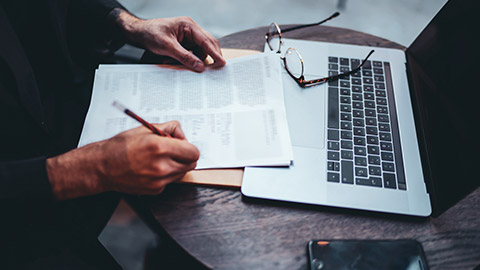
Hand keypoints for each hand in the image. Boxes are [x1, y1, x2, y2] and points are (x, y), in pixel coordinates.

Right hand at [46, 121, 198, 199]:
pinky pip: (170, 181)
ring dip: (176, 165)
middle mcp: (162, 166)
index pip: (193, 152)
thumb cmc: (120, 147)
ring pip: (182, 173)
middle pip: (191, 164)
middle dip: (185, 156)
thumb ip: (169, 128)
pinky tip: (152, 168)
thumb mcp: (145, 129)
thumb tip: (182, 134)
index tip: (183, 145)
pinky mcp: (156, 190)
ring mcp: (159, 181)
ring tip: (160, 158)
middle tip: (174, 150)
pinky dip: (166, 175)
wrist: (102, 167)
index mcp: (160, 148)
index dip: (189, 147)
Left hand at [117, 11, 225, 71]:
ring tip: (197, 68)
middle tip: (218, 68)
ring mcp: (188, 36)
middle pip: (208, 43)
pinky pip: (194, 52)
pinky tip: (188, 65)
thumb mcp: (167, 46)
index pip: (206, 40)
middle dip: (212, 56)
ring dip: (200, 59)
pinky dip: (193, 59)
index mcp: (188, 25)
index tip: (222, 62)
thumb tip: (199, 65)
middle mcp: (191, 29)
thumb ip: (184, 56)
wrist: (139, 32)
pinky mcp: (184, 43)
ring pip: (201, 49)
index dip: (215, 53)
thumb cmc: (151, 33)